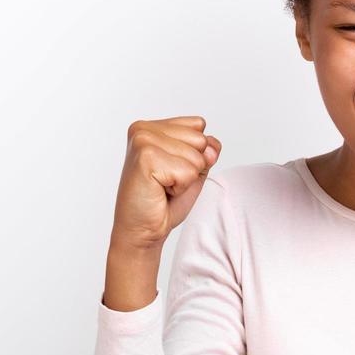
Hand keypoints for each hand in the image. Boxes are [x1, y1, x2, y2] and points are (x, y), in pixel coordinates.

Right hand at [111, 116, 221, 248]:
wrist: (142, 230)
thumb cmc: (164, 201)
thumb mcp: (193, 169)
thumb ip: (207, 150)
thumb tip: (211, 147)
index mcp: (152, 126)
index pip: (199, 125)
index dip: (195, 153)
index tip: (171, 170)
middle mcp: (143, 129)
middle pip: (200, 139)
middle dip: (192, 166)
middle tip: (167, 181)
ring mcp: (143, 141)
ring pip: (196, 157)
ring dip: (185, 179)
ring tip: (162, 186)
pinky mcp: (146, 158)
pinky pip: (188, 172)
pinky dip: (180, 188)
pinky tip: (159, 191)